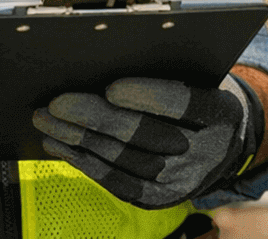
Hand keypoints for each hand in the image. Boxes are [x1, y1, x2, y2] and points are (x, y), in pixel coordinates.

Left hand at [33, 75, 263, 208]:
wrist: (220, 142)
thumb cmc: (196, 96)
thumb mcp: (195, 77)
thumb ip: (162, 72)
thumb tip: (102, 67)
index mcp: (221, 111)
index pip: (184, 103)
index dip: (147, 96)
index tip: (111, 87)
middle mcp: (207, 152)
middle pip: (145, 135)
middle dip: (96, 118)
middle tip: (58, 103)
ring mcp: (183, 181)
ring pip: (122, 161)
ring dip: (77, 141)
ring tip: (46, 121)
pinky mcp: (159, 199)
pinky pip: (116, 183)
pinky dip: (83, 163)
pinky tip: (59, 146)